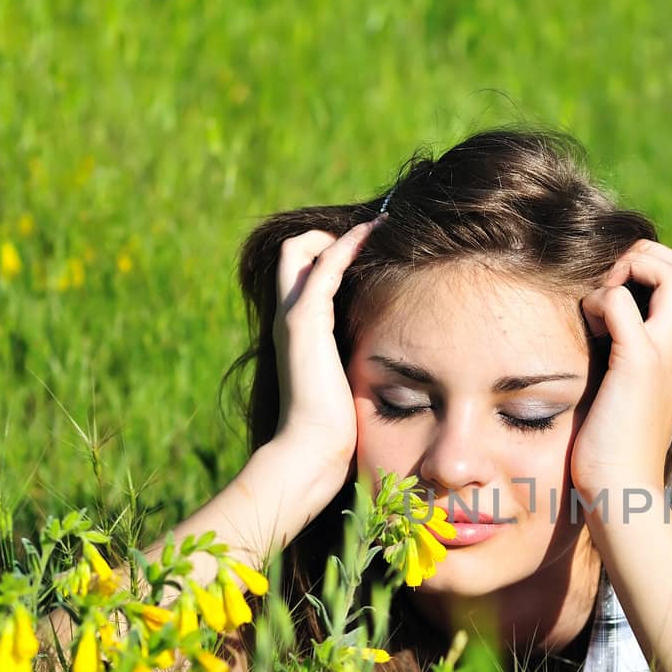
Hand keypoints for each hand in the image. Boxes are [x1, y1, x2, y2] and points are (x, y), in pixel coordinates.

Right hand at [268, 219, 382, 492]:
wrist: (312, 447)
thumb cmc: (335, 423)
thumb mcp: (346, 375)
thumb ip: (354, 354)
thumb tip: (383, 347)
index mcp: (298, 329)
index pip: (303, 272)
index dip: (330, 252)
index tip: (369, 245)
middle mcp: (288, 316)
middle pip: (293, 252)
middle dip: (327, 234)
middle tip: (370, 230)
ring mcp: (292, 316)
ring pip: (301, 249)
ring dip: (339, 233)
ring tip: (376, 225)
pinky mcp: (304, 320)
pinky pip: (323, 266)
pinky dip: (346, 246)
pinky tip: (372, 237)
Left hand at [571, 239, 671, 501]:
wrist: (624, 493)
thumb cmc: (613, 455)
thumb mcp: (621, 399)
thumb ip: (617, 367)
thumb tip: (592, 344)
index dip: (651, 270)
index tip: (614, 290)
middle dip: (646, 257)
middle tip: (609, 282)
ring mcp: (666, 354)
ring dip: (631, 268)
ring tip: (602, 299)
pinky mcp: (639, 363)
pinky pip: (623, 300)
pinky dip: (602, 298)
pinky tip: (589, 326)